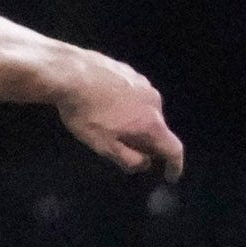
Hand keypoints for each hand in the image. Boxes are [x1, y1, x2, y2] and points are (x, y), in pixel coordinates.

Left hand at [60, 54, 182, 180]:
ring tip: (113, 125)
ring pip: (147, 110)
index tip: (170, 176)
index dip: (175, 165)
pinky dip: (129, 105)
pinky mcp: (130, 71)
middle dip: (148, 143)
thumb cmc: (87, 114)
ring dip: (137, 122)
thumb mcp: (105, 147)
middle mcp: (154, 101)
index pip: (174, 149)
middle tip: (128, 150)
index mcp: (152, 123)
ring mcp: (143, 83)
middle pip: (158, 129)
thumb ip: (129, 159)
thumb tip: (146, 163)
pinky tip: (108, 105)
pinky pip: (136, 95)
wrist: (70, 73)